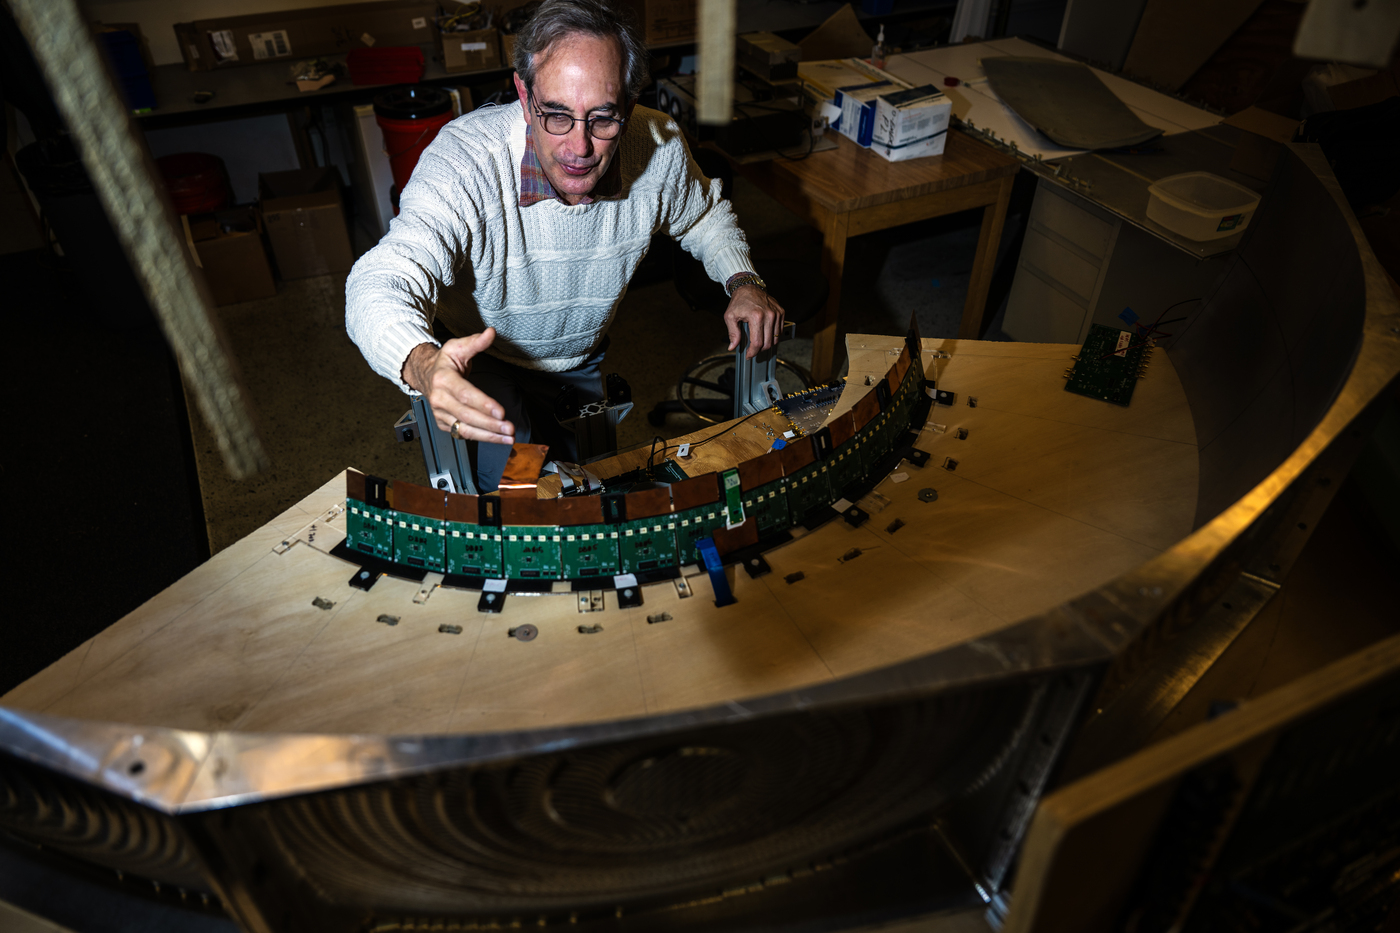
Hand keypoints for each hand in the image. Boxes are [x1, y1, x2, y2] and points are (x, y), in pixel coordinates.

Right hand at [401, 328, 514, 444]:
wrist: (425, 375)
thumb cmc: (444, 363)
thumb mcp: (458, 347)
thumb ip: (476, 342)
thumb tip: (490, 333)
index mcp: (443, 380)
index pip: (465, 394)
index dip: (483, 404)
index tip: (501, 411)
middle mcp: (439, 399)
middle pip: (467, 415)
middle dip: (490, 424)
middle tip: (509, 428)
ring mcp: (441, 414)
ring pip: (465, 429)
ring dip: (488, 436)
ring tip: (508, 438)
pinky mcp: (444, 424)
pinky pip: (463, 434)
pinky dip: (481, 438)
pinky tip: (497, 438)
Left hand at [724, 285, 785, 358]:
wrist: (748, 287)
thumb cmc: (739, 301)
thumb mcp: (730, 317)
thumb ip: (732, 333)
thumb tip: (732, 347)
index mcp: (756, 317)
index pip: (757, 343)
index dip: (752, 352)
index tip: (749, 355)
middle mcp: (769, 315)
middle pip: (768, 343)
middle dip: (759, 350)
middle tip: (753, 349)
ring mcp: (776, 313)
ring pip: (775, 338)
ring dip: (767, 343)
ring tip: (759, 341)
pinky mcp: (781, 312)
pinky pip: (780, 330)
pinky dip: (773, 335)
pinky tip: (765, 333)